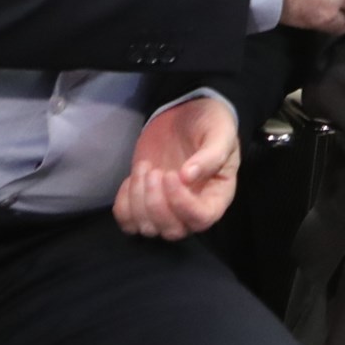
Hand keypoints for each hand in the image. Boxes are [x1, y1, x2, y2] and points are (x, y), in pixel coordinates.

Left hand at [113, 96, 238, 239]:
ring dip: (139, 200)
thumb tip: (188, 176)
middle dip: (156, 203)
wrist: (186, 113)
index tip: (171, 174)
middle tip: (154, 170)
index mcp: (217, 196)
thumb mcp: (220, 132)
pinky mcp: (144, 203)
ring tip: (145, 166)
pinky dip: (124, 203)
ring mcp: (166, 209)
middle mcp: (192, 209)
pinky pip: (128, 221)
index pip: (202, 218)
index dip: (182, 204)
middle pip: (172, 231)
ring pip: (147, 228)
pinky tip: (134, 178)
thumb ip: (211, 154)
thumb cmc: (209, 122)